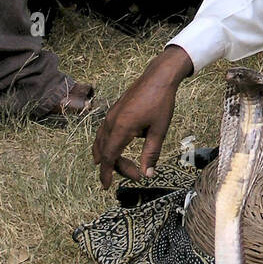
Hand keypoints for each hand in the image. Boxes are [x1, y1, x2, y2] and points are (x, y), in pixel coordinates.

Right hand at [92, 45, 192, 186]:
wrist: (158, 77)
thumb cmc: (161, 102)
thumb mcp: (159, 131)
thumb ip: (151, 154)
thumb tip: (147, 174)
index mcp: (121, 128)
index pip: (109, 157)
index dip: (106, 173)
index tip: (107, 186)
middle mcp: (111, 122)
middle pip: (105, 152)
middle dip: (117, 167)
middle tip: (137, 174)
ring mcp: (110, 115)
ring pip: (101, 142)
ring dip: (108, 156)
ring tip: (115, 168)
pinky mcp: (114, 112)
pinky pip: (103, 132)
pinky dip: (105, 144)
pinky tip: (111, 149)